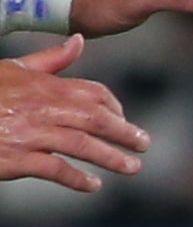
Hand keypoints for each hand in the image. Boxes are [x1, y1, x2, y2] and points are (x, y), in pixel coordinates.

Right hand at [0, 38, 148, 193]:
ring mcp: (30, 133)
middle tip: (144, 144)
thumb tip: (79, 41)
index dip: (115, 107)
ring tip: (132, 167)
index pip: (92, 93)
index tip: (125, 120)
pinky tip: (93, 185)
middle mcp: (41, 108)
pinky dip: (78, 179)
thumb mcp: (14, 69)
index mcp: (43, 86)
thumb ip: (50, 60)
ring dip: (111, 157)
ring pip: (81, 144)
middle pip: (95, 119)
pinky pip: (56, 169)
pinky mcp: (17, 158)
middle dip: (124, 133)